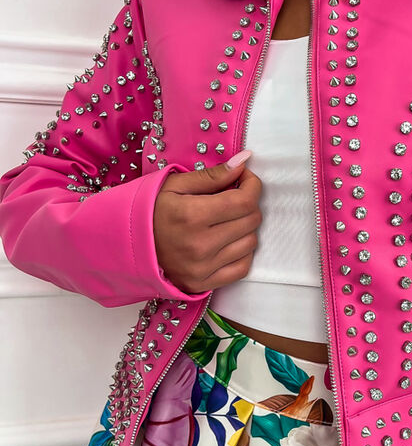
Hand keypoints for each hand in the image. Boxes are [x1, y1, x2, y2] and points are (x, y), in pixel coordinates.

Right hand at [153, 150, 262, 293]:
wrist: (125, 245)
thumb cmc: (149, 211)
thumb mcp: (175, 185)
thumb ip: (213, 175)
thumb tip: (244, 161)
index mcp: (192, 215)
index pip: (245, 201)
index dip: (252, 185)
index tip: (245, 179)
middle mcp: (200, 244)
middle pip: (251, 221)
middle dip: (248, 203)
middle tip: (233, 197)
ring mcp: (202, 268)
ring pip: (250, 243)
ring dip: (245, 228)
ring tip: (227, 220)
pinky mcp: (202, 283)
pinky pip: (242, 267)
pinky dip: (242, 252)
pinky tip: (229, 242)